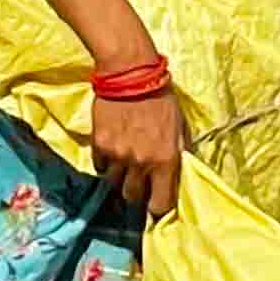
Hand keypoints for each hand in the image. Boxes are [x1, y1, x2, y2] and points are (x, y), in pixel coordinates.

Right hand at [88, 85, 188, 217]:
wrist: (130, 73)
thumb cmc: (161, 98)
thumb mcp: (180, 126)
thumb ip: (180, 153)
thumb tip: (180, 174)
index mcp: (165, 160)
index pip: (160, 204)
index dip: (158, 207)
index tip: (156, 202)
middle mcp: (141, 163)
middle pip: (133, 197)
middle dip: (137, 193)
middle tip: (140, 181)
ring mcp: (118, 156)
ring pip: (114, 184)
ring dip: (120, 178)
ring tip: (125, 164)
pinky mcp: (99, 145)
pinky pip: (100, 167)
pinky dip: (106, 164)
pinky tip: (113, 150)